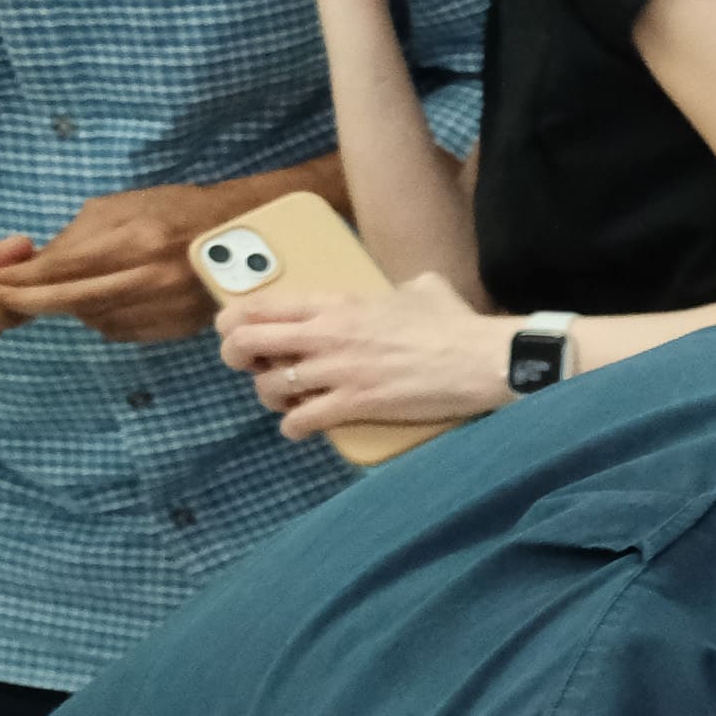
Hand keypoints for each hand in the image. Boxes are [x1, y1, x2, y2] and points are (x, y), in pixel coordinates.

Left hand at [0, 183, 234, 342]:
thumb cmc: (176, 211)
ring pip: (93, 319)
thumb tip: (36, 263)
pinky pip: (119, 330)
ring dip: (70, 308)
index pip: (62, 268)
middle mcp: (150, 279)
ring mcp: (165, 308)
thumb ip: (76, 236)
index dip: (20, 278)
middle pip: (70, 301)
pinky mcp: (174, 328)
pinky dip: (102, 318)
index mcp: (136, 241)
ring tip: (66, 291)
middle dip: (28, 302)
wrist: (244, 237)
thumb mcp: (120, 208)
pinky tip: (105, 301)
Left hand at [217, 282, 509, 440]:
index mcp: (336, 303)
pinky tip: (300, 426)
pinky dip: (293, 427)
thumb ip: (398, 288)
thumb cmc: (455, 323)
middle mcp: (326, 335)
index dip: (234, 319)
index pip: (260, 305)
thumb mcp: (422, 288)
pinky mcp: (355, 404)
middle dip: (236, 357)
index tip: (235, 330)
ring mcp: (338, 371)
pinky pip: (301, 420)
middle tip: (249, 366)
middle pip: (245, 343)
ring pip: (268, 386)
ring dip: (270, 395)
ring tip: (284, 398)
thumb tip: (406, 290)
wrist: (481, 359)